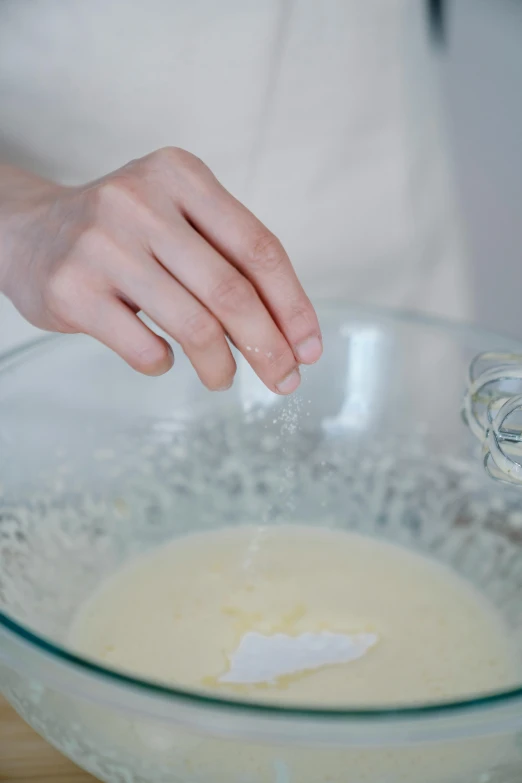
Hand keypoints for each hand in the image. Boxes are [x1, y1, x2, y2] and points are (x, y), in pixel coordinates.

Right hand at [0, 149, 321, 392]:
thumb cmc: (123, 233)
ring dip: (220, 365)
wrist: (29, 231)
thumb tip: (287, 333)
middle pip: (231, 291)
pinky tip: (163, 357)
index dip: (293, 305)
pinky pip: (144, 348)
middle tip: (284, 380)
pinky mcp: (73, 290)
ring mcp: (102, 246)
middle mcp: (140, 202)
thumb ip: (227, 260)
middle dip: (268, 347)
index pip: (259, 248)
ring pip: (193, 325)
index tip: (309, 348)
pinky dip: (165, 363)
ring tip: (222, 378)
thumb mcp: (177, 218)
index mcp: (181, 176)